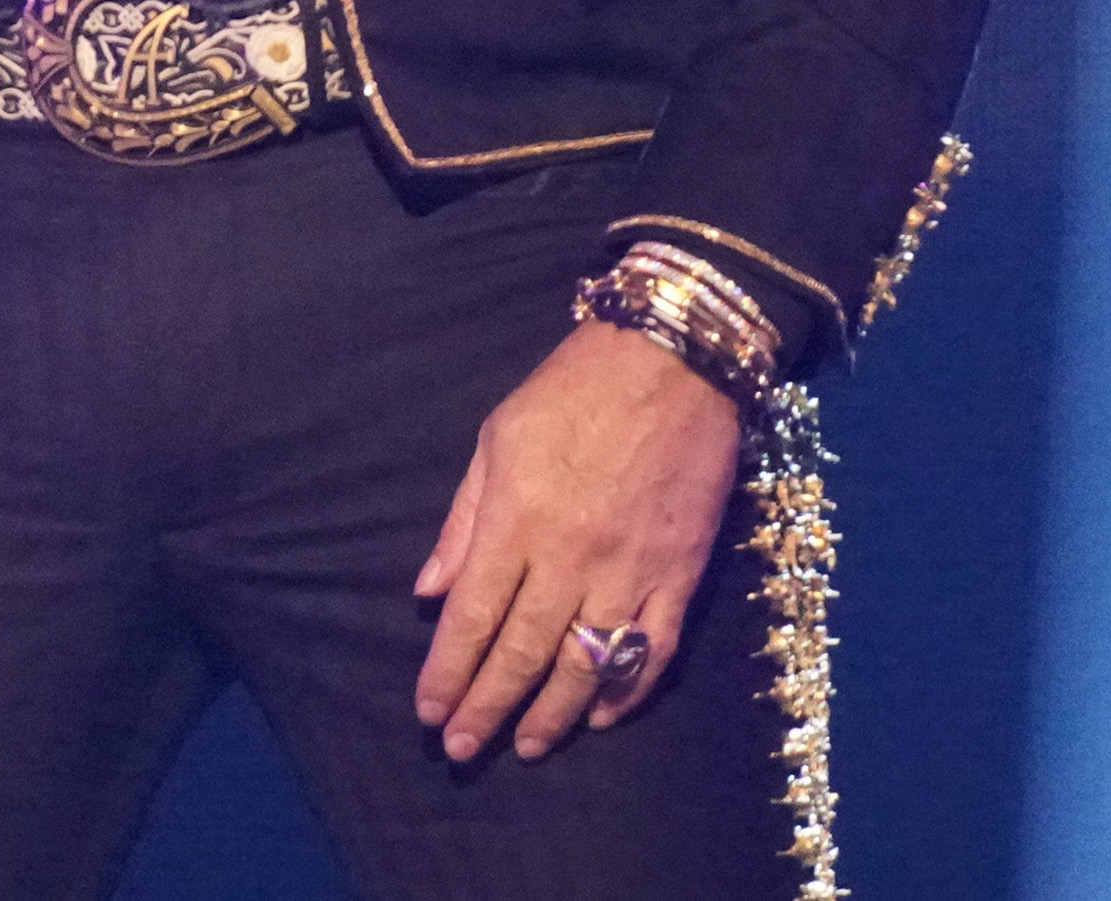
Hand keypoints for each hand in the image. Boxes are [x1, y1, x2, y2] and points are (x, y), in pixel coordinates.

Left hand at [412, 320, 743, 762]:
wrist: (676, 358)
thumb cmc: (573, 388)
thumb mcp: (497, 436)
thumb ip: (463, 519)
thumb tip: (429, 592)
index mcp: (517, 519)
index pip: (472, 617)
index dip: (448, 673)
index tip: (429, 715)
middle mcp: (570, 556)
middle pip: (523, 653)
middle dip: (487, 708)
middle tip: (463, 752)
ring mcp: (631, 570)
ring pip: (587, 666)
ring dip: (552, 714)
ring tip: (525, 746)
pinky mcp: (681, 574)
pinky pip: (654, 650)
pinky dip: (628, 691)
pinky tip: (603, 716)